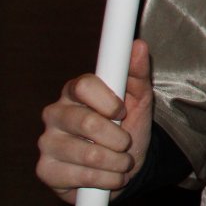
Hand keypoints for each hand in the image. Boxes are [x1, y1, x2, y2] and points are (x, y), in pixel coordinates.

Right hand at [36, 40, 153, 201]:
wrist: (124, 164)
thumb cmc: (128, 126)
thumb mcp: (140, 98)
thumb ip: (137, 73)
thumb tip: (138, 45)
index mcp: (75, 91)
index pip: (83, 85)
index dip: (107, 100)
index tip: (122, 112)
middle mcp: (55, 113)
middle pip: (86, 122)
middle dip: (118, 138)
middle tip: (126, 143)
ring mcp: (47, 142)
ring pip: (87, 153)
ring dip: (116, 161)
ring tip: (123, 162)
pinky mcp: (45, 169)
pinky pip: (80, 175)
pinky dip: (106, 178)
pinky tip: (110, 175)